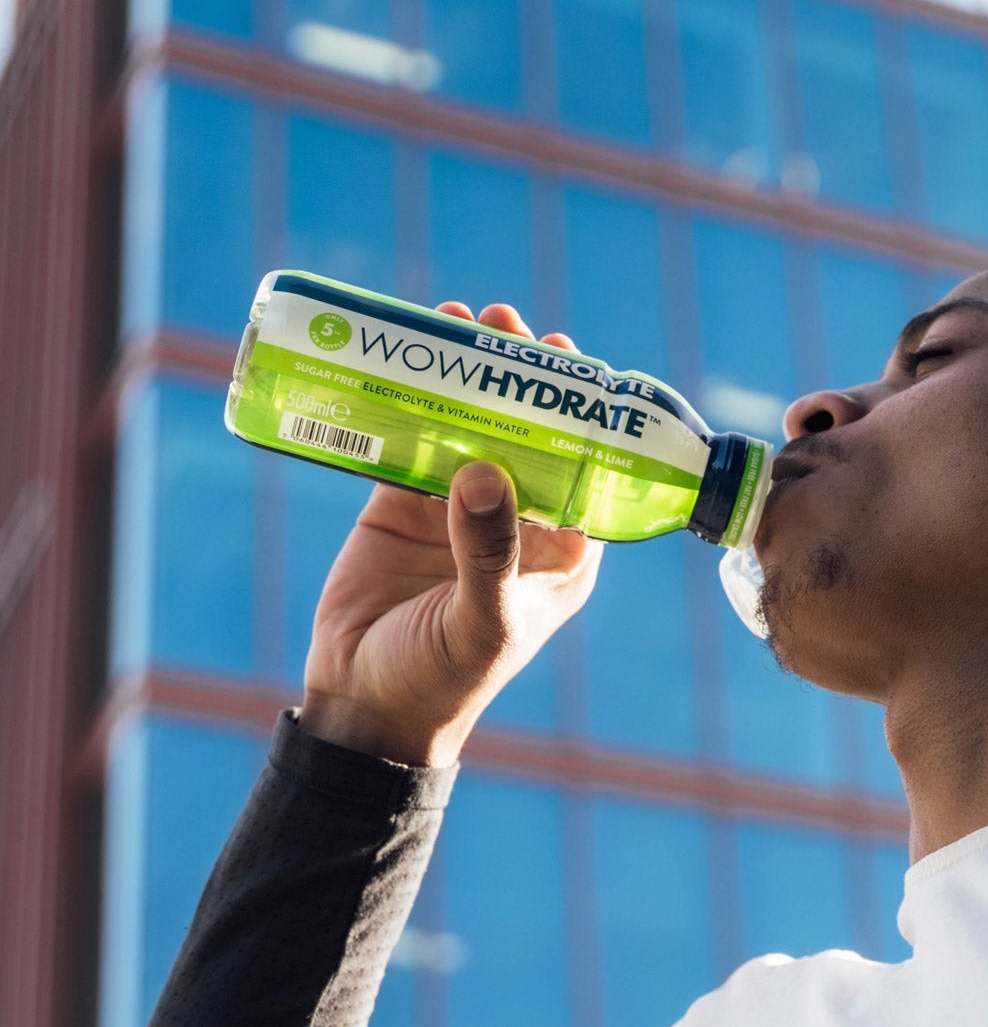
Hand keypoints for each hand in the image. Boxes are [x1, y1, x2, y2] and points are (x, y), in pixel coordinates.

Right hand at [298, 302, 602, 765]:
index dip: (577, 411)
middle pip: (526, 433)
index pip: (584, 467)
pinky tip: (399, 355)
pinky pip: (407, 438)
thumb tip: (485, 471)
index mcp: (561, 551)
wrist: (363, 708)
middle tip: (503, 324)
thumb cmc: (444, 679)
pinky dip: (404, 399)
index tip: (563, 357)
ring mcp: (457, 509)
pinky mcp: (400, 505)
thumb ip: (489, 553)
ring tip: (455, 318)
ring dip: (462, 376)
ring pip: (467, 426)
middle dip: (516, 378)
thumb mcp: (482, 622)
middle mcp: (516, 523)